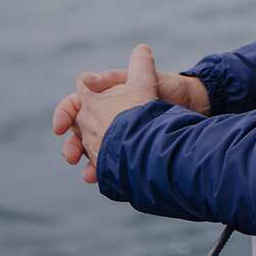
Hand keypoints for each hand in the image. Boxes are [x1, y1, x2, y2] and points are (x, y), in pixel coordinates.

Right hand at [70, 44, 160, 172]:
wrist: (195, 104)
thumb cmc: (170, 87)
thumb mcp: (143, 77)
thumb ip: (115, 77)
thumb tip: (86, 79)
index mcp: (107, 96)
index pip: (75, 105)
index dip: (64, 114)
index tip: (60, 127)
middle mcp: (108, 115)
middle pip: (77, 132)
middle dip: (71, 145)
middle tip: (71, 156)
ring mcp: (117, 134)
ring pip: (90, 151)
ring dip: (85, 162)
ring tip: (88, 174)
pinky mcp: (128, 150)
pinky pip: (108, 164)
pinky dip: (101, 172)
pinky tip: (99, 178)